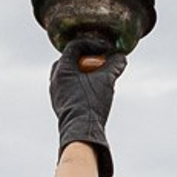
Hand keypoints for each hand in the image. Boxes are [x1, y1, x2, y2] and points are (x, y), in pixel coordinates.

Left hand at [51, 43, 125, 176]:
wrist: (80, 131)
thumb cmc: (91, 104)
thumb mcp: (107, 81)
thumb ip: (114, 65)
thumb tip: (121, 57)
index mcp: (62, 69)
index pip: (75, 47)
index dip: (92, 45)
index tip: (105, 50)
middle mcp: (55, 79)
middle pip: (70, 60)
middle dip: (86, 59)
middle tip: (100, 62)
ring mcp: (56, 92)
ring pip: (69, 75)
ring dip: (84, 73)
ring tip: (98, 78)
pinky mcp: (60, 104)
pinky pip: (69, 87)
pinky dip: (80, 85)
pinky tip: (93, 93)